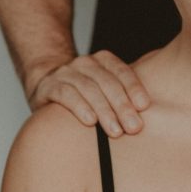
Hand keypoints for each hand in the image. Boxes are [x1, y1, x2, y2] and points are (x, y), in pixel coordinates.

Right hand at [28, 50, 149, 136]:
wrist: (46, 84)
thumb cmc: (85, 92)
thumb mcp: (104, 87)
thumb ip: (122, 95)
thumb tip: (143, 118)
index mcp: (104, 60)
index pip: (123, 72)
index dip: (134, 88)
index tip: (144, 106)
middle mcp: (86, 62)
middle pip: (108, 83)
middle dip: (123, 106)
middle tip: (134, 127)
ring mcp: (66, 72)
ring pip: (89, 90)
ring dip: (105, 111)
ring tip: (116, 131)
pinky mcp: (49, 86)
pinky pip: (67, 95)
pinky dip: (80, 107)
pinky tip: (90, 122)